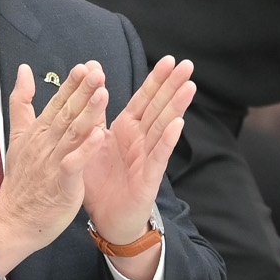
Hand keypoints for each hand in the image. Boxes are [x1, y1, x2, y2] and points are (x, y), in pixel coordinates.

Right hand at [0, 62, 107, 276]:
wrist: (14, 219)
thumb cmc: (21, 180)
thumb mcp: (18, 136)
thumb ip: (22, 102)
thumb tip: (24, 70)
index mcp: (38, 132)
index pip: (57, 103)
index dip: (71, 85)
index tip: (85, 67)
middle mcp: (45, 144)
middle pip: (66, 113)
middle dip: (82, 92)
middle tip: (97, 72)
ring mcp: (52, 163)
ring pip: (72, 133)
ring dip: (88, 113)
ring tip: (103, 93)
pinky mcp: (61, 183)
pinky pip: (75, 163)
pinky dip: (86, 149)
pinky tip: (100, 135)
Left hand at [81, 56, 194, 244]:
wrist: (106, 219)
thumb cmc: (100, 181)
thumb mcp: (91, 142)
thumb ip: (93, 113)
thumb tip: (90, 80)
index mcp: (126, 129)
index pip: (143, 99)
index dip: (156, 80)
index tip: (169, 59)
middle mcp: (140, 140)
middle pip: (159, 107)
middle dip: (172, 86)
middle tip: (188, 64)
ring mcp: (147, 157)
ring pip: (164, 128)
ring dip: (176, 107)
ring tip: (189, 86)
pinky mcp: (148, 178)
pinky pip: (158, 157)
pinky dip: (168, 141)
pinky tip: (178, 125)